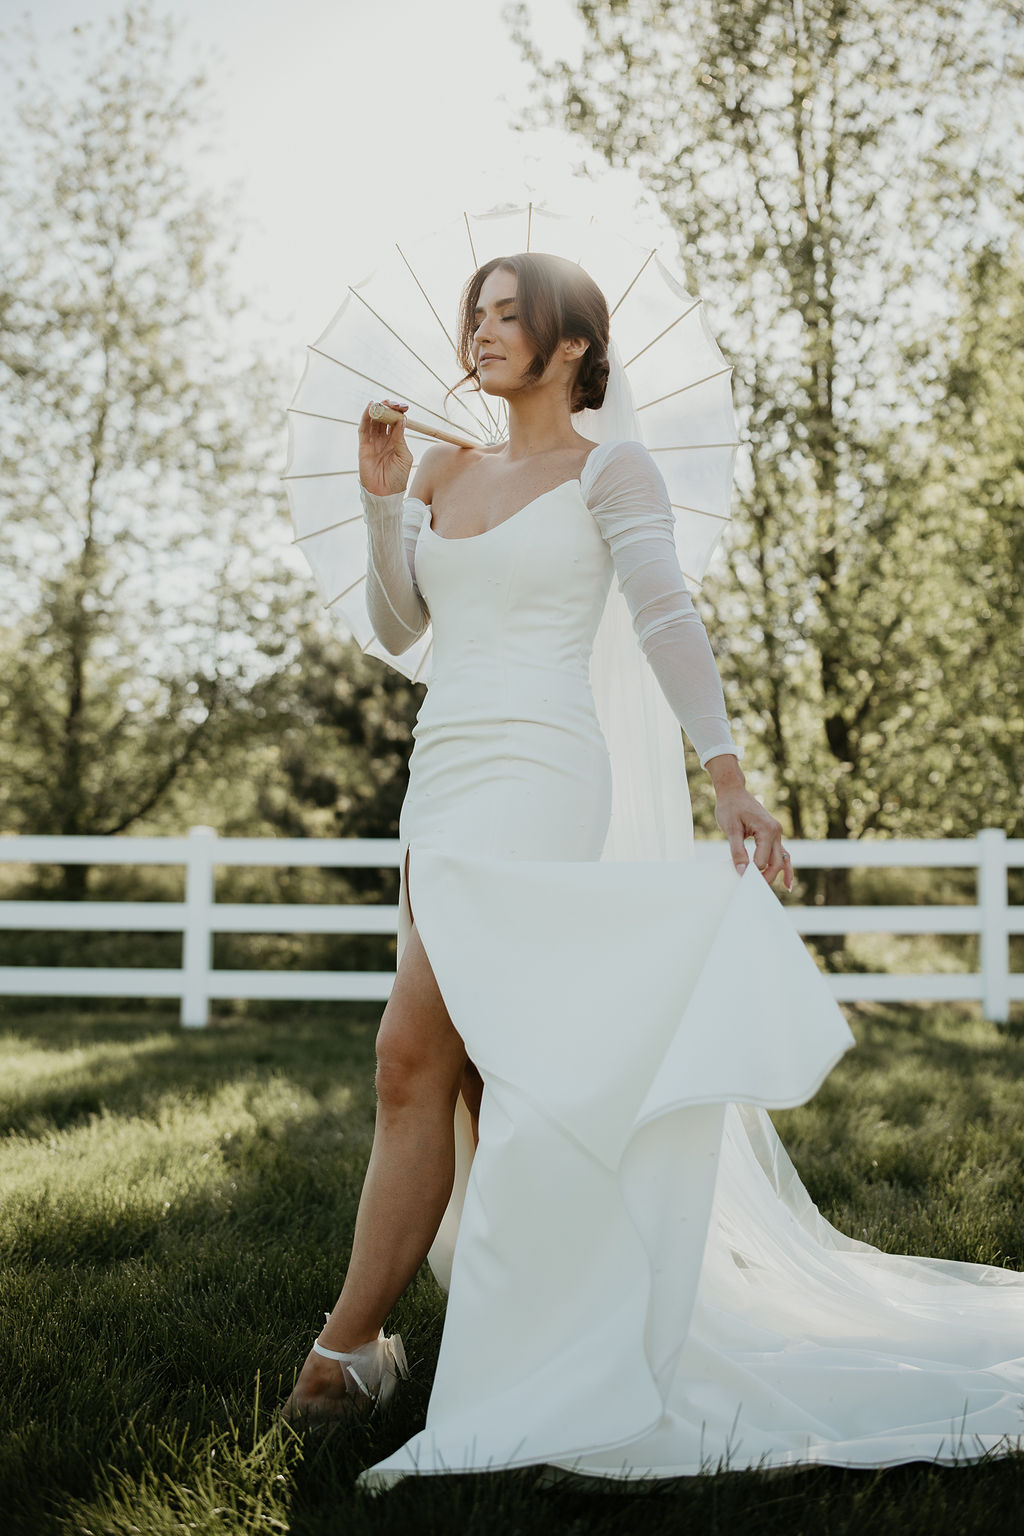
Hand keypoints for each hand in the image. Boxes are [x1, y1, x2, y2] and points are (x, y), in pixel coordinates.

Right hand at [358, 399, 413, 496]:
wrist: (386, 493)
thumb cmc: (398, 477)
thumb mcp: (404, 456)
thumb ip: (400, 438)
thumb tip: (401, 420)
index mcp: (395, 441)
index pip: (396, 422)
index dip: (399, 412)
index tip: (405, 406)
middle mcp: (383, 440)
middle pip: (384, 419)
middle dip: (389, 408)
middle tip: (394, 403)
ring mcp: (373, 442)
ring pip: (373, 421)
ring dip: (378, 410)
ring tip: (383, 402)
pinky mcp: (363, 446)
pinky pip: (363, 429)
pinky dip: (365, 417)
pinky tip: (370, 407)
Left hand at [707, 756, 792, 889]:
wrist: (733, 791)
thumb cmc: (730, 807)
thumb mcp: (731, 829)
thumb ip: (737, 851)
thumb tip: (742, 871)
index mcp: (767, 830)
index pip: (762, 861)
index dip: (752, 873)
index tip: (740, 882)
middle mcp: (776, 832)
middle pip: (775, 863)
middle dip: (765, 878)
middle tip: (751, 891)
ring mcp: (776, 833)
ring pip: (782, 860)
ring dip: (777, 876)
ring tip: (774, 892)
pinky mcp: (773, 835)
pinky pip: (781, 854)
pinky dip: (785, 868)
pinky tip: (787, 884)